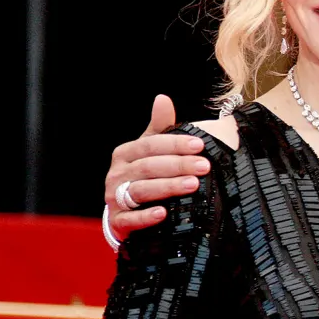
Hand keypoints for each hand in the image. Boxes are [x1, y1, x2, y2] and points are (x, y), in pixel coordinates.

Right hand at [103, 95, 209, 240]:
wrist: (127, 210)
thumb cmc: (145, 173)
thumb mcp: (153, 148)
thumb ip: (160, 126)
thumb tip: (162, 98)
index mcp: (125, 153)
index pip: (151, 144)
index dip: (175, 144)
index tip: (200, 145)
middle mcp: (117, 174)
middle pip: (148, 167)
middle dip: (178, 165)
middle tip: (204, 166)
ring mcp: (114, 197)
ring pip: (140, 190)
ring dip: (167, 187)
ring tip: (193, 185)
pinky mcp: (117, 221)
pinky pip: (129, 219)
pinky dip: (145, 216)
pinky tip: (163, 213)